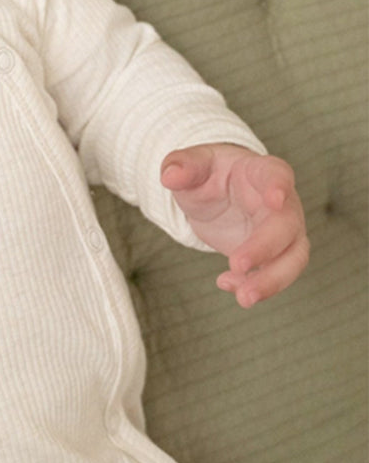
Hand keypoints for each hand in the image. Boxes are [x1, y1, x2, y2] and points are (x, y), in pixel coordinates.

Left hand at [160, 144, 308, 307]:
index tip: (275, 199)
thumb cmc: (208, 174)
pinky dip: (252, 283)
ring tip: (244, 298)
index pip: (277, 174)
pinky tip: (225, 283)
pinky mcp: (273, 255)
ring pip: (293, 258)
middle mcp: (282, 203)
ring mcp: (282, 231)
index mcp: (260, 171)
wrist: (215, 195)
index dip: (279, 185)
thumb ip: (183, 166)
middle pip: (286, 225)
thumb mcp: (191, 164)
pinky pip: (273, 274)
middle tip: (236, 264)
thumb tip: (170, 176)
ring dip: (271, 280)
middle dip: (265, 247)